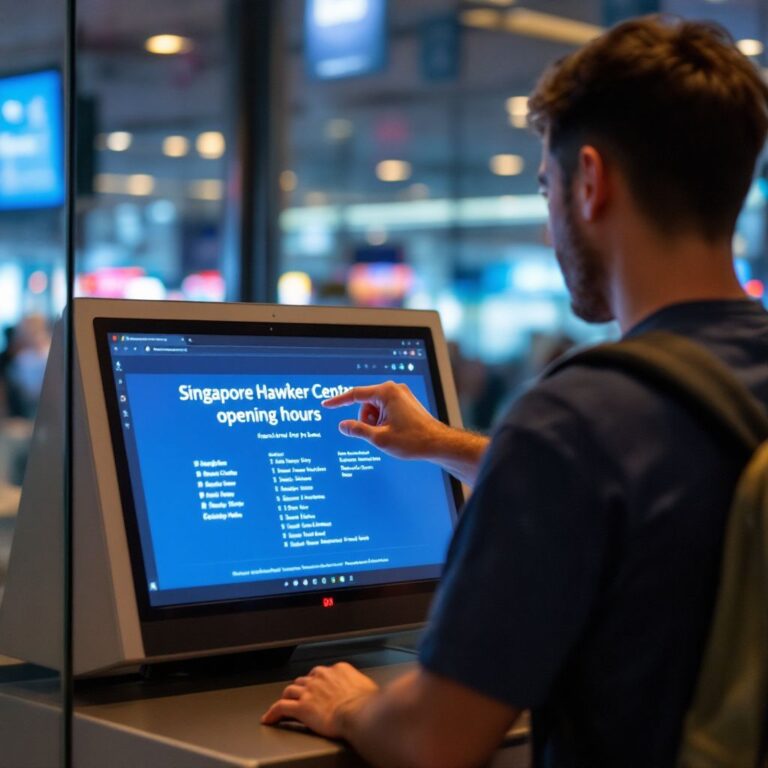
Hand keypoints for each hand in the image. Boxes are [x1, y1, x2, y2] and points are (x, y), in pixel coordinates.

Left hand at [261, 662, 378, 738]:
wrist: (360, 713)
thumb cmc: (367, 704)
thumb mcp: (367, 686)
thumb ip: (360, 685)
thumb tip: (366, 691)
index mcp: (337, 670)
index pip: (323, 672)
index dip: (319, 681)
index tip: (319, 687)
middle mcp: (321, 677)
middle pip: (305, 679)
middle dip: (302, 687)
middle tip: (302, 696)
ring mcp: (309, 691)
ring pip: (290, 690)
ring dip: (287, 696)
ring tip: (284, 703)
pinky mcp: (301, 707)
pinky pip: (281, 708)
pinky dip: (272, 713)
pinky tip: (268, 718)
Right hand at [322, 381, 447, 460]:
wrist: (438, 443)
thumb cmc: (413, 440)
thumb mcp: (379, 438)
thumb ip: (358, 430)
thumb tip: (342, 426)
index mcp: (386, 392)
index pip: (355, 394)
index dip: (338, 401)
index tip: (326, 405)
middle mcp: (394, 389)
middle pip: (366, 404)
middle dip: (367, 420)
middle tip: (379, 435)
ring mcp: (401, 395)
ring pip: (375, 408)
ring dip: (376, 422)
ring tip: (390, 434)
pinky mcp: (405, 402)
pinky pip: (385, 410)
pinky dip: (384, 421)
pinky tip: (394, 432)